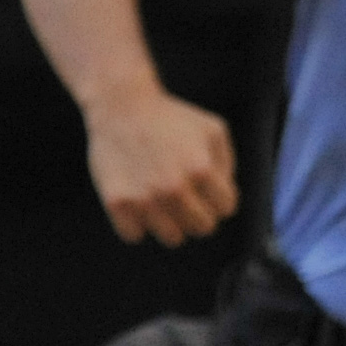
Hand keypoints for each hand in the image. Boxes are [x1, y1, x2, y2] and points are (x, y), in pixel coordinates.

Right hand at [84, 86, 237, 245]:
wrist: (121, 106)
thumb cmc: (169, 118)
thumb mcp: (212, 129)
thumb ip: (227, 165)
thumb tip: (226, 199)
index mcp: (202, 169)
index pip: (226, 208)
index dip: (218, 199)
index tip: (204, 188)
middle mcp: (174, 188)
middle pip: (203, 228)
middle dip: (198, 213)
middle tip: (183, 195)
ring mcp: (145, 199)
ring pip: (173, 239)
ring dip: (169, 223)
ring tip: (160, 199)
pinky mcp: (118, 204)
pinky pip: (135, 236)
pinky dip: (136, 224)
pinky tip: (136, 201)